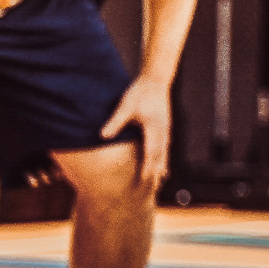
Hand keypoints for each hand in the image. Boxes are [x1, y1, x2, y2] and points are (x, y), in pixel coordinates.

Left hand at [101, 72, 171, 189]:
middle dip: (157, 171)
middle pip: (161, 155)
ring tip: (160, 180)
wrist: (156, 80)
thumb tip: (103, 136)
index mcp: (153, 127)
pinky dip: (163, 157)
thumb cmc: (141, 92)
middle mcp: (163, 131)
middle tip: (154, 187)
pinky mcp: (165, 127)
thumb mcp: (125, 106)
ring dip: (162, 166)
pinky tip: (162, 162)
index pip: (151, 151)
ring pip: (165, 152)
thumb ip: (115, 122)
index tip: (145, 179)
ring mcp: (166, 129)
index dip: (148, 166)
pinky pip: (165, 146)